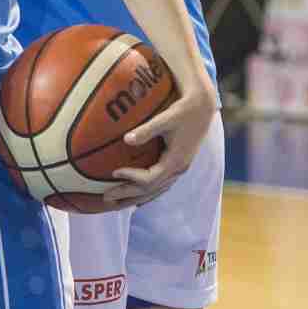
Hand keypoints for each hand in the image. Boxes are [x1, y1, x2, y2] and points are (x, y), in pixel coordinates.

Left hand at [103, 81, 216, 205]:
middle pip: (151, 189)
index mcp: (176, 161)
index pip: (150, 179)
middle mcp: (178, 169)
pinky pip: (160, 184)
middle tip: (105, 197)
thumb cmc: (182, 111)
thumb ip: (147, 129)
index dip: (131, 178)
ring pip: (156, 190)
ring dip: (135, 196)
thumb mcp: (166, 118)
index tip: (113, 172)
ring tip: (115, 200)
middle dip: (128, 194)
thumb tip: (126, 139)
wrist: (202, 108)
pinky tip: (135, 196)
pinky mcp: (178, 165)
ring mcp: (179, 169)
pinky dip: (146, 191)